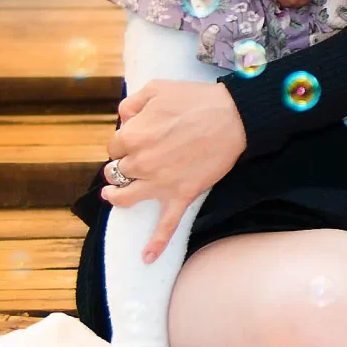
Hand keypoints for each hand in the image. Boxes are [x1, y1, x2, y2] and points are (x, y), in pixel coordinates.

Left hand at [103, 78, 247, 260]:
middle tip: (133, 158)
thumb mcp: (157, 88)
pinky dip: (155, 244)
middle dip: (121, 165)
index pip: (114, 145)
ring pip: (126, 198)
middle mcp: (140, 162)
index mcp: (133, 136)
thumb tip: (121, 120)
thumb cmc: (196, 100)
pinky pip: (166, 225)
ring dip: (116, 197)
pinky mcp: (181, 195)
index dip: (123, 141)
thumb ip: (131, 103)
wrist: (233, 117)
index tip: (136, 136)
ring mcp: (160, 182)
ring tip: (113, 195)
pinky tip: (146, 258)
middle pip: (117, 171)